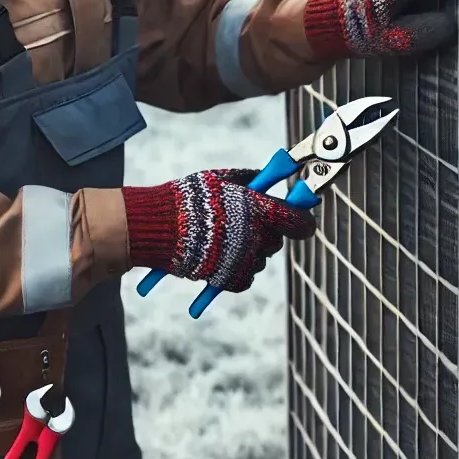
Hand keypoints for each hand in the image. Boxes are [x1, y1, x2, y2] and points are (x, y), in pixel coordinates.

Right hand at [122, 168, 315, 293]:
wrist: (156, 227)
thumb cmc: (187, 198)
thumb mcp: (220, 179)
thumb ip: (249, 179)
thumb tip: (267, 178)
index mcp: (258, 210)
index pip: (300, 222)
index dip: (303, 221)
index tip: (300, 219)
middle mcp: (256, 237)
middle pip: (278, 240)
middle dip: (268, 232)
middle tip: (249, 223)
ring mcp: (243, 261)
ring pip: (261, 259)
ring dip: (251, 251)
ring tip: (225, 238)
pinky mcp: (230, 280)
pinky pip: (246, 277)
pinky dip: (237, 269)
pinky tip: (220, 256)